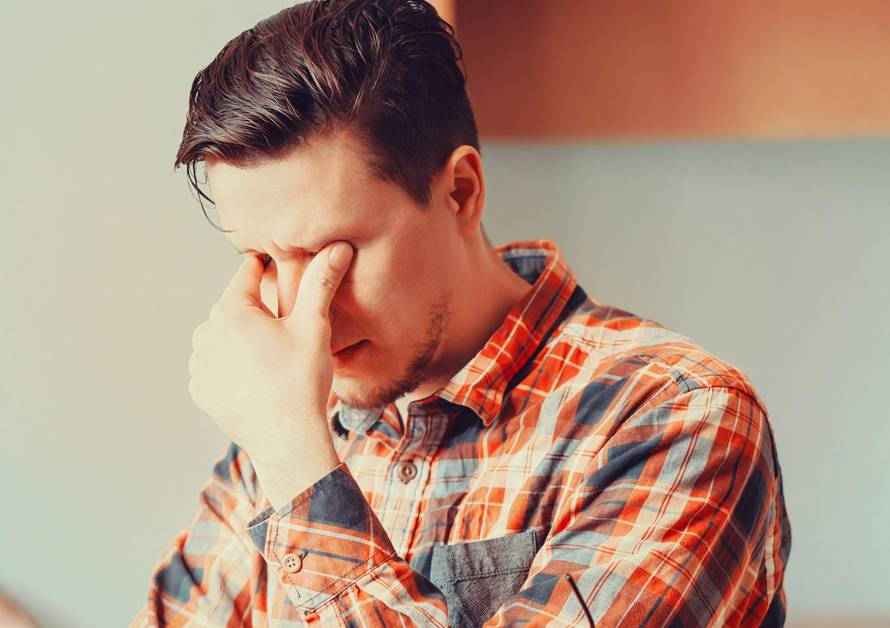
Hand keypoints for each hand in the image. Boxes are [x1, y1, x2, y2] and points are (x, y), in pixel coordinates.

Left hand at [188, 241, 353, 505]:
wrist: (287, 440)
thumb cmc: (301, 380)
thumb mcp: (313, 326)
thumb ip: (320, 282)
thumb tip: (337, 247)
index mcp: (231, 310)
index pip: (247, 271)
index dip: (269, 269)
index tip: (285, 275)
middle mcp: (206, 333)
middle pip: (234, 304)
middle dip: (257, 308)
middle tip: (286, 326)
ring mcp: (199, 364)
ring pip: (223, 335)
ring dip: (242, 337)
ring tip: (272, 354)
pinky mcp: (201, 389)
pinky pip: (215, 365)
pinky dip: (232, 365)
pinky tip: (257, 376)